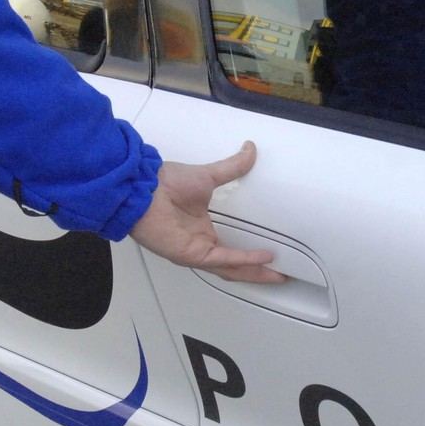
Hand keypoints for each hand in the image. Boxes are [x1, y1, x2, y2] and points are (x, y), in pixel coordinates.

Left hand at [130, 141, 283, 283]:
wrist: (143, 188)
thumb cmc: (165, 183)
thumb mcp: (207, 175)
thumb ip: (231, 167)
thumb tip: (249, 150)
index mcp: (203, 230)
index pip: (232, 250)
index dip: (252, 256)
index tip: (272, 256)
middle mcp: (200, 244)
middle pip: (234, 267)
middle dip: (258, 273)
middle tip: (281, 275)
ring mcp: (195, 251)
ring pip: (230, 269)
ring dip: (254, 273)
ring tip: (276, 275)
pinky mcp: (191, 254)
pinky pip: (222, 260)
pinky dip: (243, 259)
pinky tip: (262, 258)